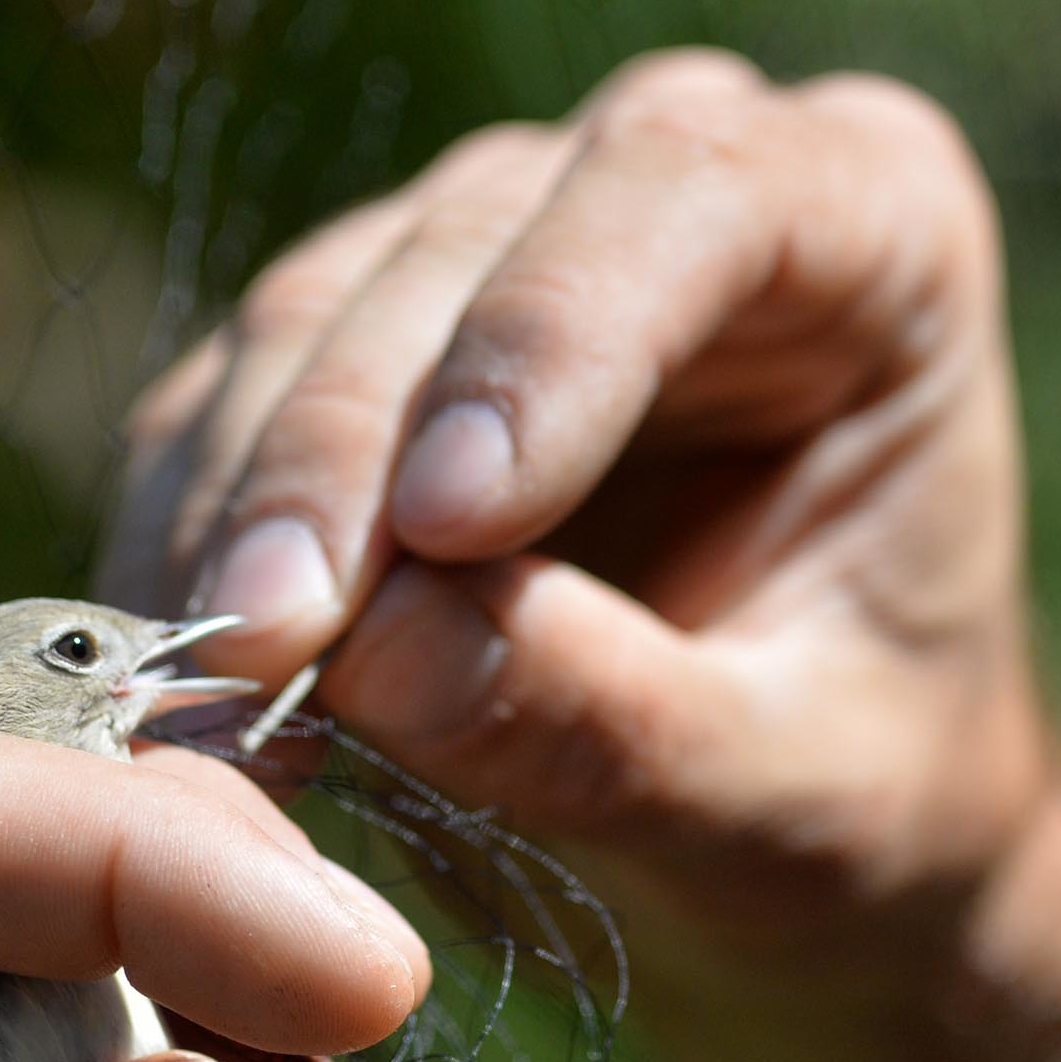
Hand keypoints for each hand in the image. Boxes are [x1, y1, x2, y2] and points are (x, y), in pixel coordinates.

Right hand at [102, 50, 1050, 989]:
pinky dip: (193, 545)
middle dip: (349, 446)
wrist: (814, 869)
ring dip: (247, 506)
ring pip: (320, 312)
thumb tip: (379, 658)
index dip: (551, 332)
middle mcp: (673, 197)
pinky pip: (233, 412)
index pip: (687, 192)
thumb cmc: (867, 808)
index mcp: (870, 230)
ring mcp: (501, 259)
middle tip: (270, 641)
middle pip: (468, 242)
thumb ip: (620, 729)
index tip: (452, 520)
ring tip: (226, 688)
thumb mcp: (789, 801)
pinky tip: (190, 674)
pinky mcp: (361, 364)